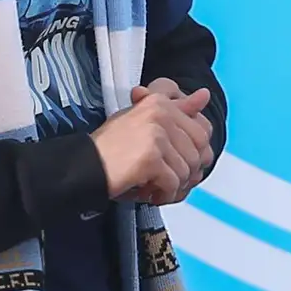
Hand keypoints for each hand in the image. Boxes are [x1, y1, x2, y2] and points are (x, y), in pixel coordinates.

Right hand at [91, 79, 213, 205]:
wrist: (86, 165)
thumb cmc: (111, 147)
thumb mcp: (145, 119)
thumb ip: (178, 108)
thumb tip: (204, 96)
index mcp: (161, 103)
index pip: (203, 130)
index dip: (194, 153)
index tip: (177, 161)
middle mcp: (160, 113)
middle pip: (199, 152)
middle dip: (186, 172)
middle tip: (167, 179)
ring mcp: (156, 134)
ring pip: (187, 170)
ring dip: (173, 185)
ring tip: (154, 185)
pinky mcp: (151, 157)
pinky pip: (173, 183)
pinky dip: (163, 194)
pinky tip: (148, 192)